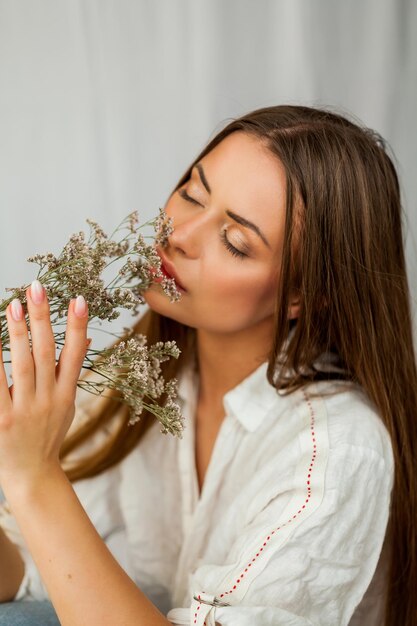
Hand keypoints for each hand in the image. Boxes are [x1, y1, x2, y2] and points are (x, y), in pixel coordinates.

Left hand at [0, 280, 88, 490]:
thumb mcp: (68, 405)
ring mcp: (25, 411)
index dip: (77, 326)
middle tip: (37, 289)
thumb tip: (86, 337)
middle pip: (46, 354)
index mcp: (66, 395)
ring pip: (23, 366)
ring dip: (19, 334)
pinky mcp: (2, 420)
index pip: (74, 355)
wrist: (31, 476)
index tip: (79, 299)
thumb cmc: (48, 437)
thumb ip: (72, 371)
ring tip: (13, 306)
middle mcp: (48, 401)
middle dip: (43, 319)